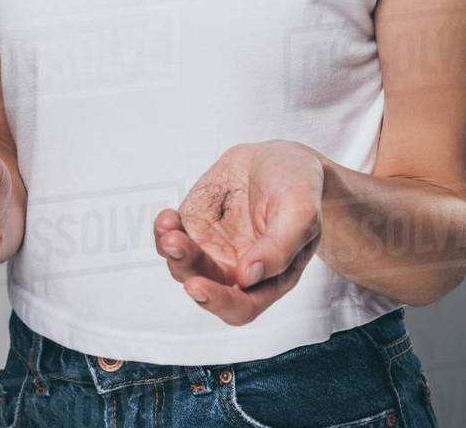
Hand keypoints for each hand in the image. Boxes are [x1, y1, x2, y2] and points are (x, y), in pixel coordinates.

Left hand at [153, 139, 324, 324]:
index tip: (198, 286)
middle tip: (175, 244)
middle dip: (187, 268)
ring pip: (183, 265)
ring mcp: (213, 249)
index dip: (219, 302)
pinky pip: (173, 238)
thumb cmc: (298, 187)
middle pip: (205, 287)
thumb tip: (247, 277)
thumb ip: (280, 246)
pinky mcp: (196, 226)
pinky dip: (164, 231)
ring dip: (171, 250)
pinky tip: (167, 217)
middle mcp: (238, 271)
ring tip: (167, 224)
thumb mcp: (301, 210)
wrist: (279, 158)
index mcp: (270, 278)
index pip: (242, 307)